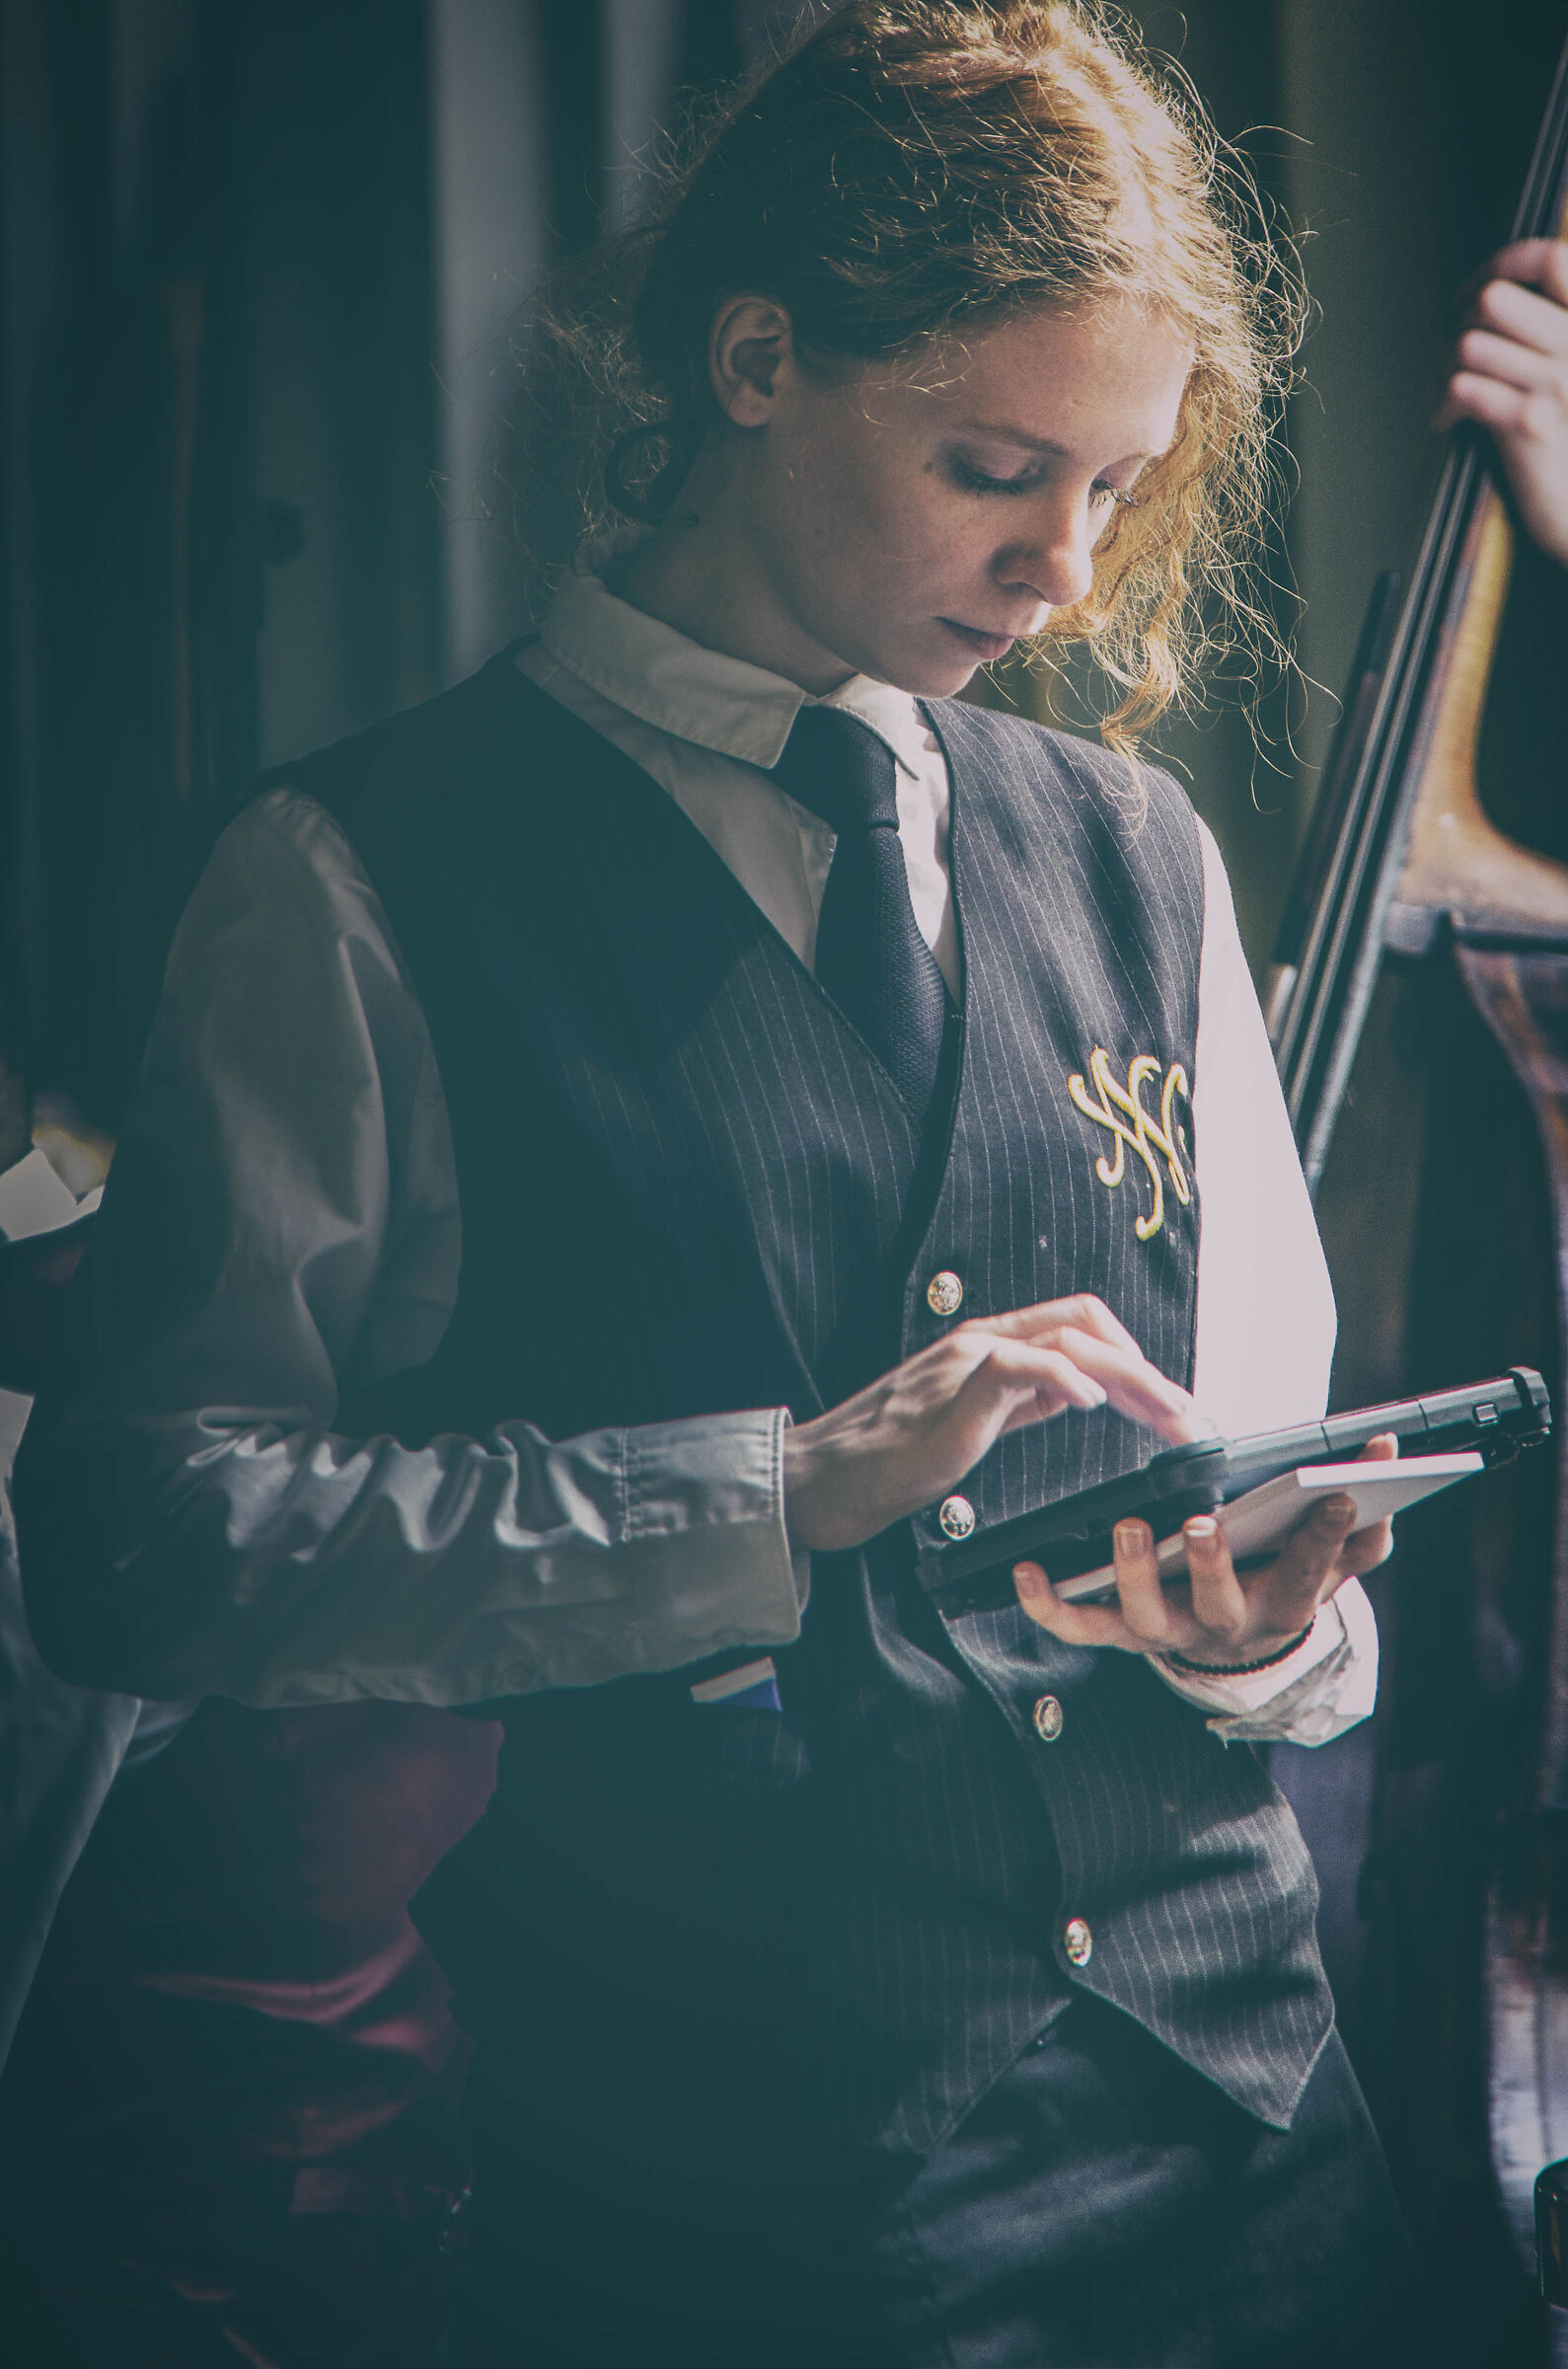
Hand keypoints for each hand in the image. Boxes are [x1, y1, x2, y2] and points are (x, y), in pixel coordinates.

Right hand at [782, 1294, 1206, 1555]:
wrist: (826, 1478)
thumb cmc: (890, 1457)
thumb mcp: (972, 1419)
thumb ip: (1020, 1399)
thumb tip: (1074, 1390)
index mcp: (989, 1346)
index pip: (1076, 1323)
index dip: (1130, 1355)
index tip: (1165, 1402)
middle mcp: (982, 1340)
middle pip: (1085, 1321)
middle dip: (1146, 1366)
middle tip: (1184, 1414)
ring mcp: (969, 1360)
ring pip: (1068, 1337)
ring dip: (1131, 1376)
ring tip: (1165, 1414)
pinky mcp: (958, 1392)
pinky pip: (1025, 1364)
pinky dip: (1069, 1377)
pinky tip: (1095, 1402)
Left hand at [1012, 1431, 1397, 1666]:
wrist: (1236, 1638)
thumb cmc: (1280, 1575)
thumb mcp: (1328, 1556)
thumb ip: (1361, 1515)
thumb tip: (1388, 1454)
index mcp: (1283, 1601)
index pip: (1309, 1570)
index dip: (1325, 1538)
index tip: (1332, 1497)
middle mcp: (1225, 1623)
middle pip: (1222, 1605)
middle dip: (1214, 1566)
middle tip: (1206, 1525)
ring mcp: (1170, 1630)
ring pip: (1148, 1618)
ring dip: (1136, 1576)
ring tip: (1128, 1529)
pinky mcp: (1121, 1630)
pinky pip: (1081, 1626)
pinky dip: (1050, 1606)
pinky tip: (1025, 1572)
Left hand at [1436, 239, 1567, 566]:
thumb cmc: (1565, 435)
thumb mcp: (1562, 369)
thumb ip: (1539, 328)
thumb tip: (1488, 291)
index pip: (1549, 259)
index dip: (1504, 262)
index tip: (1475, 289)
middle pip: (1492, 299)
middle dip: (1458, 323)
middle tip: (1454, 352)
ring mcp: (1559, 384)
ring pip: (1469, 345)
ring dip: (1443, 368)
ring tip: (1447, 393)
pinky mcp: (1530, 426)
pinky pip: (1465, 390)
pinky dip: (1441, 405)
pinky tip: (1445, 421)